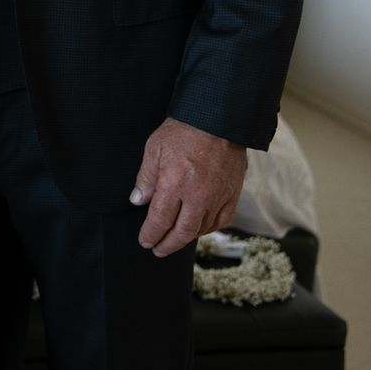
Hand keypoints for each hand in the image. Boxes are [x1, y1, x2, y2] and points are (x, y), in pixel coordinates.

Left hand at [130, 117, 246, 256]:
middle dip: (167, 245)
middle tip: (157, 250)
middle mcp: (197, 196)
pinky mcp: (232, 194)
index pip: (160, 221)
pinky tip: (199, 228)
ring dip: (186, 238)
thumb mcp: (154, 149)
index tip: (145, 241)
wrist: (218, 120)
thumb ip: (146, 178)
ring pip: (201, 229)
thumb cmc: (183, 131)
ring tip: (175, 239)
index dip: (151, 234)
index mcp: (175, 185)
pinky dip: (208, 228)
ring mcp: (217, 197)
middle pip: (182, 233)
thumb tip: (138, 200)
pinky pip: (221, 220)